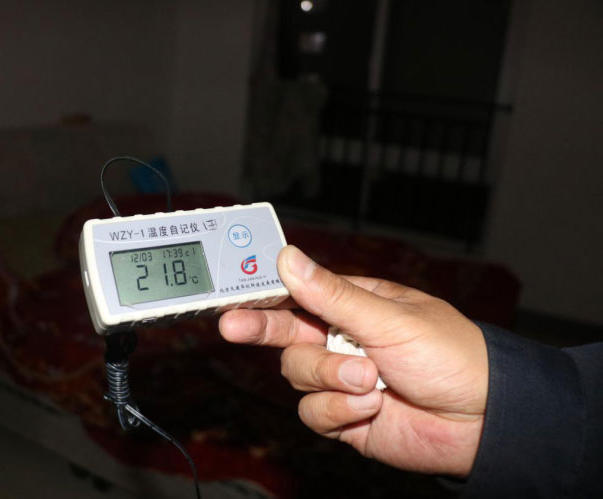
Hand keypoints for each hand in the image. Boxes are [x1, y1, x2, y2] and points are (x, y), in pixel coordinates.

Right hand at [219, 245, 487, 476]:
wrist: (482, 422)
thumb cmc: (450, 356)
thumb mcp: (390, 318)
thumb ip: (333, 295)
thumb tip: (288, 258)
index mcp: (351, 305)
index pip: (297, 292)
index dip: (263, 291)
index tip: (231, 292)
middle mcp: (339, 339)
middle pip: (282, 331)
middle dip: (258, 327)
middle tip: (231, 325)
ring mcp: (338, 379)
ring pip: (296, 374)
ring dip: (330, 377)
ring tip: (371, 380)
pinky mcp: (341, 417)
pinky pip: (313, 413)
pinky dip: (340, 411)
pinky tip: (372, 407)